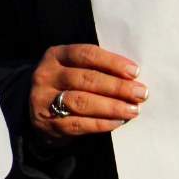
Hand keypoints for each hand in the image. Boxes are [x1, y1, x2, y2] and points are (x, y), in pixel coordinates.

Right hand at [29, 44, 145, 145]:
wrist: (37, 113)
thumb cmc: (67, 86)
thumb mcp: (73, 69)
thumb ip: (95, 68)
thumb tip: (133, 76)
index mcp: (56, 55)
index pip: (86, 54)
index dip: (112, 62)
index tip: (135, 72)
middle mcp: (46, 75)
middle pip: (86, 79)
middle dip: (117, 86)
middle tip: (140, 93)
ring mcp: (44, 100)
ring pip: (82, 101)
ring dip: (112, 106)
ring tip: (133, 110)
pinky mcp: (49, 124)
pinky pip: (79, 124)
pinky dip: (101, 123)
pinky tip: (117, 122)